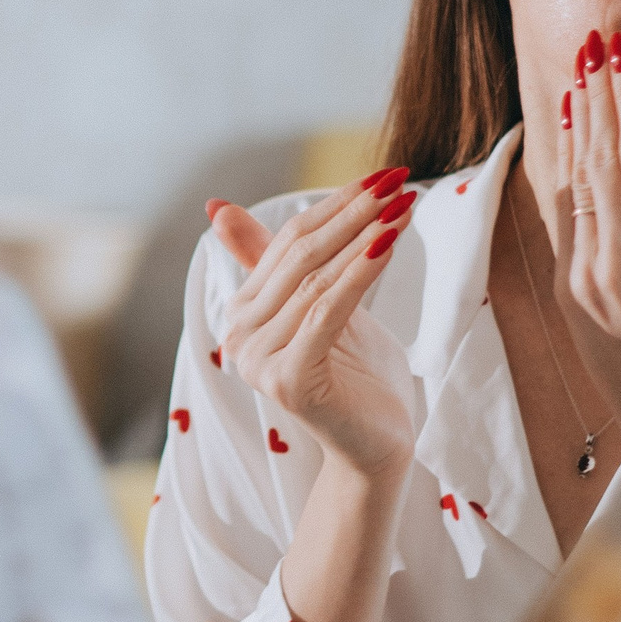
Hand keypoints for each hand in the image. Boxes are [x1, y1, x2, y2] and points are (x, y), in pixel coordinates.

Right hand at [210, 176, 416, 477]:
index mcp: (241, 312)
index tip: (382, 175)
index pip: (284, 241)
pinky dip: (360, 274)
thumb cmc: (356, 375)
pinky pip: (327, 311)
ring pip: (316, 280)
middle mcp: (238, 335)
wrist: (376, 445)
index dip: (334, 204)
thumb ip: (277, 261)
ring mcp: (257, 360)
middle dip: (353, 212)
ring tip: (403, 205)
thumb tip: (216, 208)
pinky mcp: (286, 380)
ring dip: (365, 236)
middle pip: (300, 255)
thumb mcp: (320, 305)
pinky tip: (390, 244)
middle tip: (396, 178)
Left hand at [554, 29, 620, 445]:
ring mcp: (588, 275)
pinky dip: (567, 167)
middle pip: (605, 158)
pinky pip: (566, 214)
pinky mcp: (569, 289)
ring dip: (581, 123)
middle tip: (596, 39)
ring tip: (582, 72)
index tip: (619, 53)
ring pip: (581, 182)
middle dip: (600, 95)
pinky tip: (570, 133)